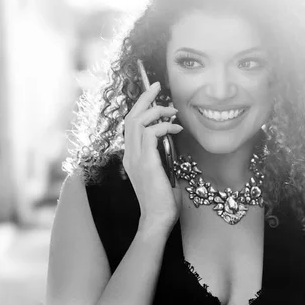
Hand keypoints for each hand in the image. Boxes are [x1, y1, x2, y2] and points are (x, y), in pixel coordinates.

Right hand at [122, 82, 182, 232]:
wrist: (157, 219)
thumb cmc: (162, 199)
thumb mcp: (162, 171)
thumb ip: (162, 154)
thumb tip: (171, 138)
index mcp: (131, 156)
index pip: (131, 124)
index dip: (141, 107)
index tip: (154, 95)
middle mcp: (129, 155)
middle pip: (131, 117)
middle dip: (144, 98)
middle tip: (157, 86)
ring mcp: (135, 158)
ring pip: (138, 121)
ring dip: (157, 111)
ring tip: (172, 112)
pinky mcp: (146, 163)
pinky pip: (150, 134)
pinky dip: (163, 126)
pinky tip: (176, 129)